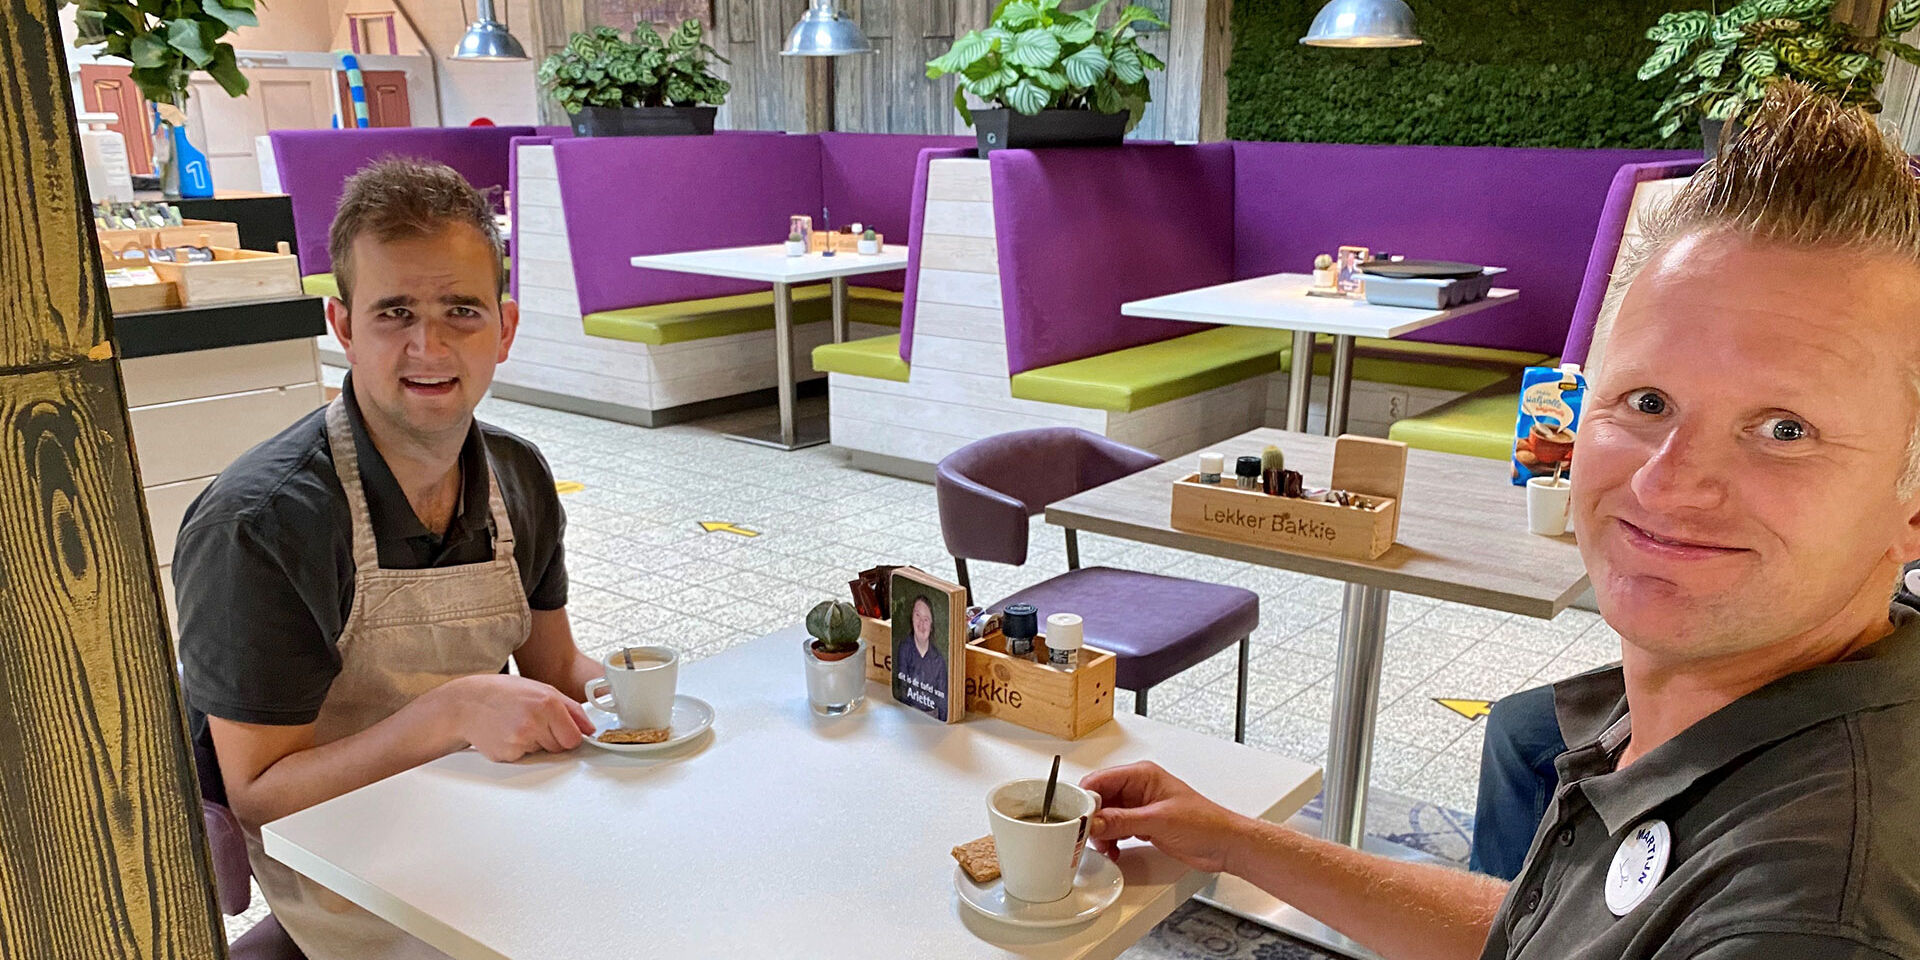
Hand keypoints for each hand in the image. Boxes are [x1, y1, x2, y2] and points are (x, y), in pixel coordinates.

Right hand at [443, 674, 594, 761]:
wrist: (467, 702)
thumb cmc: (504, 693)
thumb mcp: (541, 689)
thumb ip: (571, 709)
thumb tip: (590, 729)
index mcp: (548, 703)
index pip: (574, 738)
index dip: (569, 736)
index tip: (561, 731)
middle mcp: (534, 722)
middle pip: (559, 747)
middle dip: (550, 738)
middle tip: (531, 722)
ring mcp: (519, 740)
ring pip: (541, 753)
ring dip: (533, 743)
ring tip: (516, 724)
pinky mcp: (506, 754)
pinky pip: (522, 758)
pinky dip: (517, 749)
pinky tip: (505, 733)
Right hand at [1079, 761, 1246, 872]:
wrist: (1225, 845)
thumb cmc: (1205, 823)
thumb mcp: (1158, 820)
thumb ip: (1123, 821)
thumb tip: (1096, 821)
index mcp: (1142, 775)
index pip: (1101, 780)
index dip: (1085, 798)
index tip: (1076, 817)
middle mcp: (1138, 788)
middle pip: (1100, 799)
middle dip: (1091, 818)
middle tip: (1084, 835)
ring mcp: (1140, 807)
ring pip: (1106, 816)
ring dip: (1100, 832)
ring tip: (1103, 846)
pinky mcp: (1143, 824)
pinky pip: (1116, 829)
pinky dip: (1111, 840)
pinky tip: (1113, 850)